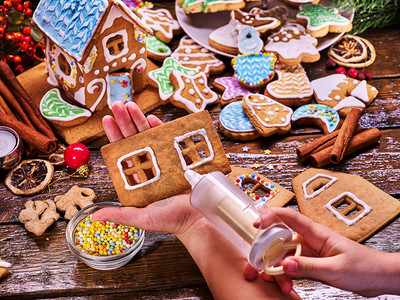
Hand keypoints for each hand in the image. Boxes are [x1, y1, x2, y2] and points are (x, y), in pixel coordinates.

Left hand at [92, 101, 202, 236]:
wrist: (197, 219)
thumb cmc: (170, 220)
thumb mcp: (142, 218)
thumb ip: (120, 215)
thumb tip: (94, 215)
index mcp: (137, 178)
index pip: (122, 153)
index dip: (115, 136)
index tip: (107, 120)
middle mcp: (149, 167)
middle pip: (134, 141)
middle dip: (125, 122)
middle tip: (118, 105)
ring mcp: (164, 161)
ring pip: (149, 137)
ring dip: (140, 120)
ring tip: (130, 105)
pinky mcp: (179, 159)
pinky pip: (169, 140)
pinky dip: (161, 128)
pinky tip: (152, 118)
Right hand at [245, 207, 399, 296]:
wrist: (379, 277)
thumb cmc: (364, 267)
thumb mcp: (334, 269)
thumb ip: (308, 267)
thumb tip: (283, 264)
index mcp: (315, 233)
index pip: (288, 216)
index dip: (270, 216)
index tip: (257, 225)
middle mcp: (309, 240)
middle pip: (280, 240)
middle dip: (267, 253)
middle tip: (258, 268)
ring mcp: (309, 252)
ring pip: (284, 256)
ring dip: (277, 269)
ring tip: (280, 284)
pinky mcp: (311, 264)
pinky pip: (292, 267)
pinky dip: (286, 276)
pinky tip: (287, 285)